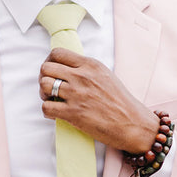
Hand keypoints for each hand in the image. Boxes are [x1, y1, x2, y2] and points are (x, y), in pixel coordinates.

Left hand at [39, 48, 158, 153]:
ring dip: (44, 93)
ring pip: (43, 85)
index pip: (57, 53)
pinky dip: (48, 111)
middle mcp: (81, 77)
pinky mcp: (73, 113)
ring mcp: (76, 95)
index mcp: (90, 65)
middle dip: (44, 77)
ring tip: (53, 100)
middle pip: (46, 68)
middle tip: (51, 87)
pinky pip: (46, 107)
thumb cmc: (121, 102)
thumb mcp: (106, 76)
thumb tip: (67, 69)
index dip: (50, 62)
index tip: (53, 71)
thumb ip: (87, 70)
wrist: (133, 124)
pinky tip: (57, 113)